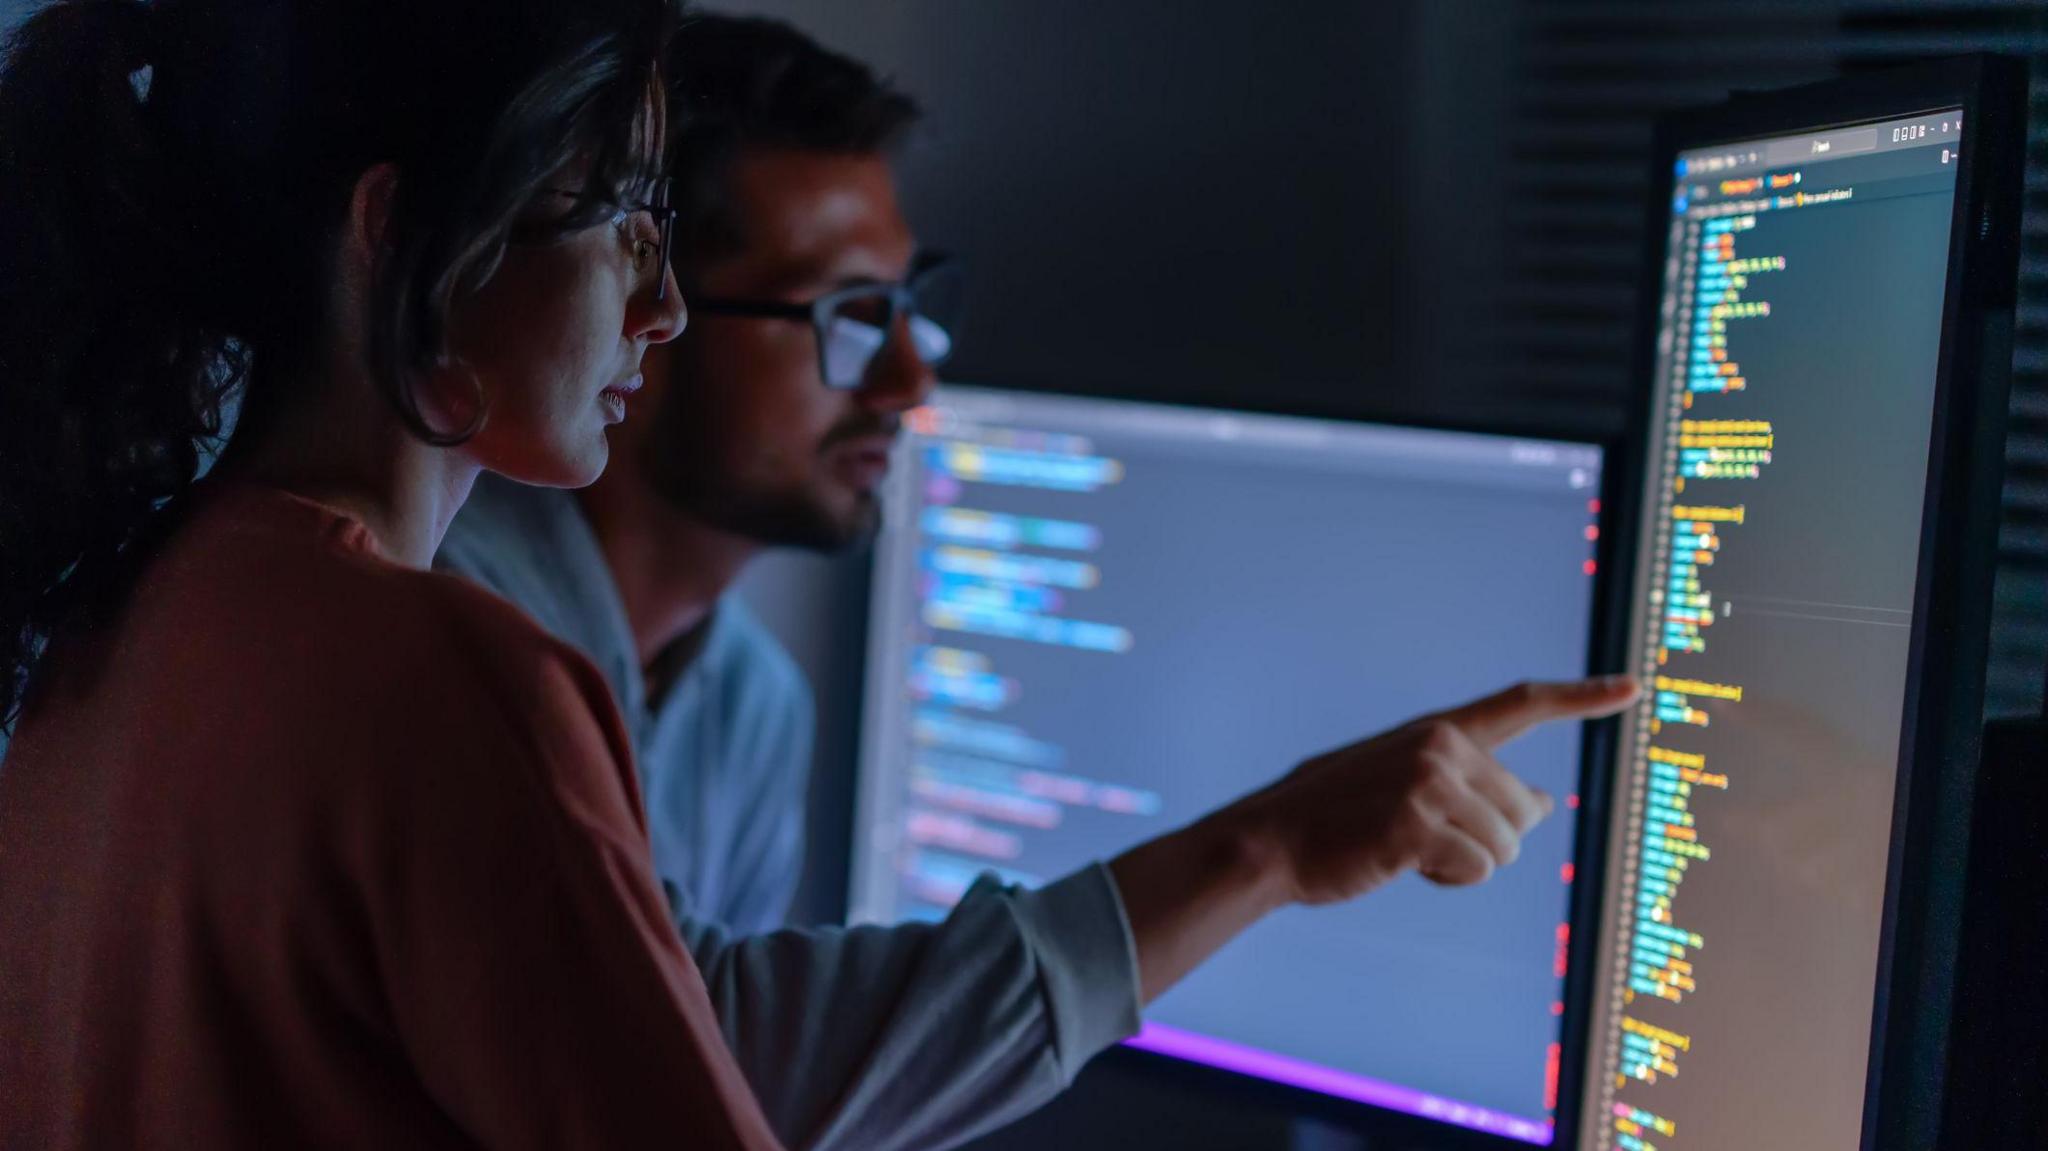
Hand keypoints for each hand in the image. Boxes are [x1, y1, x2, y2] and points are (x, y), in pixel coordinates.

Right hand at [1232, 677, 1640, 905]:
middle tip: (1423, 840)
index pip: (1520, 704)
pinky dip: (1446, 881)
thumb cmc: (1339, 820)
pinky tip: (1399, 864)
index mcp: (1438, 730)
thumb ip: (1475, 788)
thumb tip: (1545, 805)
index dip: (1582, 697)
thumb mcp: (1409, 789)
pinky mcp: (1416, 824)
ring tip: (1404, 850)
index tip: (1634, 687)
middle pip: (1522, 812)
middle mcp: (1440, 746)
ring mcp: (1428, 782)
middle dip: (1487, 841)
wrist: (1270, 842)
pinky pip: (1475, 870)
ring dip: (1463, 865)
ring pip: (1505, 848)